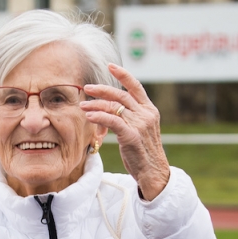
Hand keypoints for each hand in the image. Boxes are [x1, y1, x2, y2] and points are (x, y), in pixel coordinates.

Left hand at [80, 64, 170, 199]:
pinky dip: (99, 116)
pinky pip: (112, 121)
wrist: (154, 173)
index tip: (110, 66)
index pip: (136, 87)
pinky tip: (89, 116)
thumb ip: (129, 117)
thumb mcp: (139, 130)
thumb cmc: (143, 153)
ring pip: (114, 107)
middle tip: (87, 88)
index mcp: (149, 110)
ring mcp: (140, 124)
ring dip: (96, 105)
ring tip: (83, 105)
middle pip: (121, 95)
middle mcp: (146, 114)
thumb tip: (109, 107)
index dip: (123, 75)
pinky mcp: (132, 136)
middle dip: (102, 90)